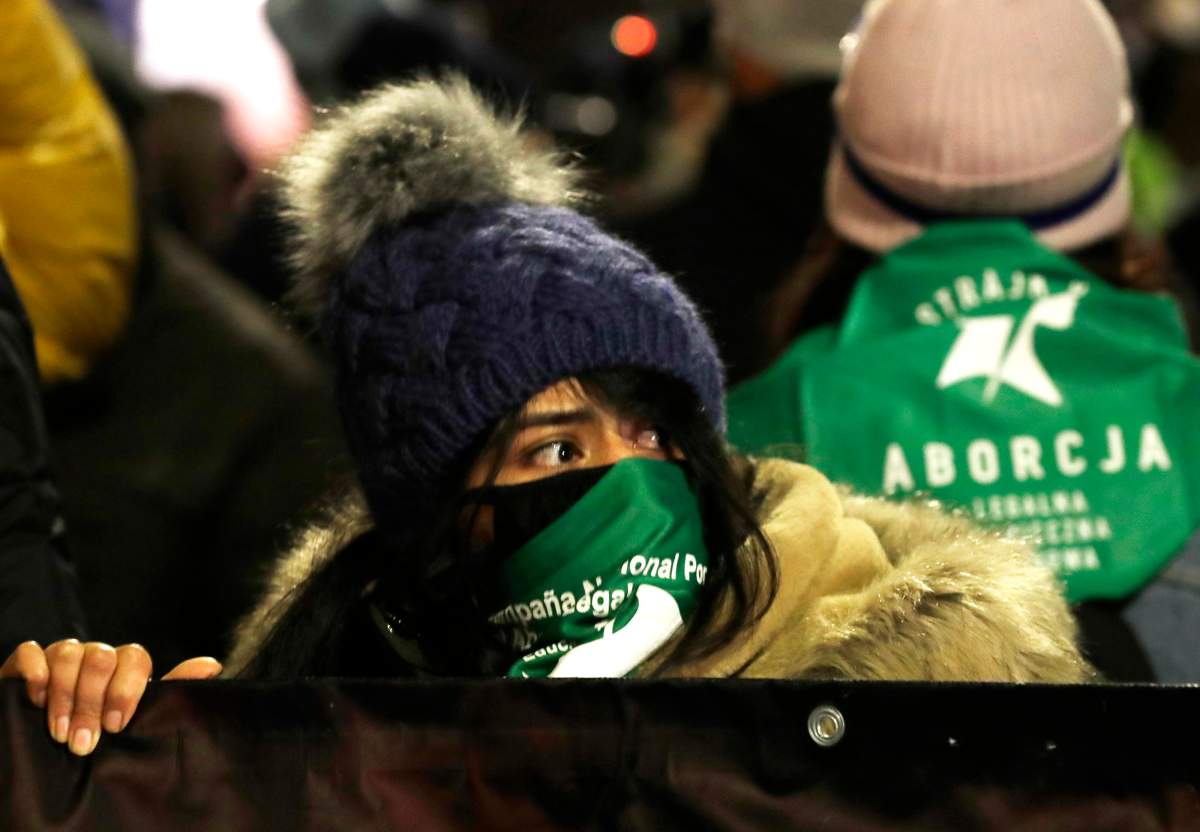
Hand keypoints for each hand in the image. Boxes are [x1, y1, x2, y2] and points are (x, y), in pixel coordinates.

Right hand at [0, 640, 221, 754]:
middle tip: (83, 741)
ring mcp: (64, 655)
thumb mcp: (140, 716)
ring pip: (69, 652)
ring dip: (64, 694)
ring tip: (59, 731)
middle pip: (100, 658)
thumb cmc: (104, 729)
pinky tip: (36, 697)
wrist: (55, 742)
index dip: (126, 691)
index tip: (116, 726)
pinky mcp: (29, 661)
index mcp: (126, 665)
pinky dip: (35, 671)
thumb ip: (171, 690)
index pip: (134, 658)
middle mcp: (96, 655)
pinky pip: (31, 651)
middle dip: (91, 703)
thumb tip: (212, 665)